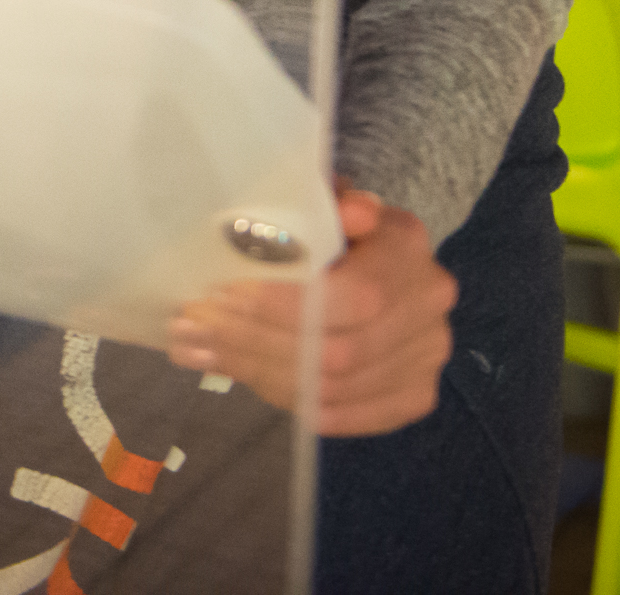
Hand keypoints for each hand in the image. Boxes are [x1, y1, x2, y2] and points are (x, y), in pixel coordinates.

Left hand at [167, 187, 452, 435]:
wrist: (376, 266)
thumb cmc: (332, 230)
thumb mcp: (319, 203)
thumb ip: (322, 208)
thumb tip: (350, 212)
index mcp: (406, 245)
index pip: (351, 296)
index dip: (282, 305)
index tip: (218, 296)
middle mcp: (428, 305)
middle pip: (338, 352)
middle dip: (254, 342)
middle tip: (191, 329)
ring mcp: (428, 357)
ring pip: (333, 388)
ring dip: (257, 371)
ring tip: (198, 351)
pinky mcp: (414, 396)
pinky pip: (344, 416)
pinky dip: (286, 398)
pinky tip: (240, 373)